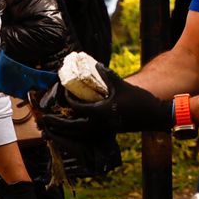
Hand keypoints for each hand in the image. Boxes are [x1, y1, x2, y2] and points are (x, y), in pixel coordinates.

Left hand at [38, 62, 169, 136]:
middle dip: (56, 123)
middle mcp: (98, 124)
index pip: (76, 107)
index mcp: (99, 111)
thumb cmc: (138, 99)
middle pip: (71, 127)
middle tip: (43, 118)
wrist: (155, 116)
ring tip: (52, 126)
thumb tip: (92, 62)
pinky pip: (85, 136)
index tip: (63, 92)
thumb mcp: (120, 84)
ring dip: (63, 131)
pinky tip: (70, 128)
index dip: (67, 99)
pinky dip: (75, 134)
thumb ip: (104, 74)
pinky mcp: (107, 133)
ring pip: (77, 135)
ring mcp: (103, 131)